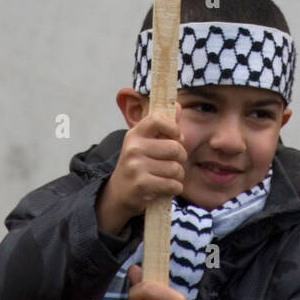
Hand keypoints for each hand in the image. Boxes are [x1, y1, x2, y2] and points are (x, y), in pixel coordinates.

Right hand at [107, 105, 187, 223]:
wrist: (119, 193)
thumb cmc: (138, 164)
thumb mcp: (145, 143)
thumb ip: (163, 126)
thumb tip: (177, 106)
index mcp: (135, 134)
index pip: (157, 119)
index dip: (173, 128)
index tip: (176, 137)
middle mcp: (133, 148)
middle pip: (175, 148)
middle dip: (181, 158)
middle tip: (174, 162)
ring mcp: (136, 166)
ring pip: (176, 168)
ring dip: (178, 176)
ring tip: (168, 176)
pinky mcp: (141, 184)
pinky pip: (172, 185)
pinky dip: (175, 188)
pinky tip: (166, 187)